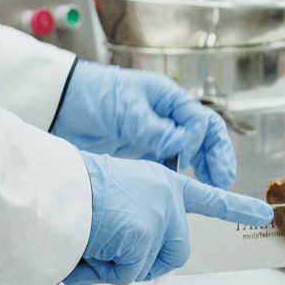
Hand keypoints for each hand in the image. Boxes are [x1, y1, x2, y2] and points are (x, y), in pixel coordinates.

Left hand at [51, 61, 237, 187]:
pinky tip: (186, 189)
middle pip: (205, 135)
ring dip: (205, 167)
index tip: (190, 159)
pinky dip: (182, 175)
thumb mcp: (126, 110)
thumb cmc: (93, 96)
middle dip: (217, 156)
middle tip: (223, 180)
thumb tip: (181, 145)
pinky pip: (171, 162)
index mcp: (168, 97)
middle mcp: (167, 114)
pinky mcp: (143, 148)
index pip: (201, 120)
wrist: (62, 105)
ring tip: (214, 187)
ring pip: (192, 150)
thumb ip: (154, 129)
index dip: (201, 141)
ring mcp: (156, 132)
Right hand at [63, 152, 273, 284]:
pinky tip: (90, 245)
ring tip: (95, 239)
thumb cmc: (74, 193)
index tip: (264, 212)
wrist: (55, 188)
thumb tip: (135, 262)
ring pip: (150, 267)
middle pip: (175, 253)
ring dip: (120, 266)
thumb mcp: (118, 200)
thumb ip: (139, 223)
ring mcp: (160, 215)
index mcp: (160, 181)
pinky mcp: (147, 234)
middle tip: (112, 250)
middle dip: (145, 262)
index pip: (207, 196)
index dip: (236, 207)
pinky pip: (127, 274)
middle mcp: (167, 195)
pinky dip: (104, 269)